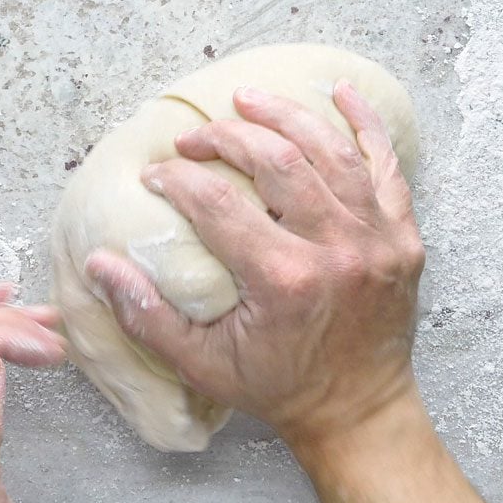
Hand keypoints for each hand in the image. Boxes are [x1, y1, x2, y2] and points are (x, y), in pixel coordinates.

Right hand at [87, 82, 502, 502]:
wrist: (358, 411)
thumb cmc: (278, 388)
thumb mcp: (202, 364)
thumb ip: (146, 315)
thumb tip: (99, 264)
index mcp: (283, 280)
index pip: (217, 204)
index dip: (179, 179)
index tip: (158, 174)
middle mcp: (335, 251)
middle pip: (277, 162)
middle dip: (228, 137)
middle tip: (196, 137)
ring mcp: (377, 239)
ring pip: (330, 153)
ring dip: (287, 117)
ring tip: (249, 100)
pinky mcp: (402, 236)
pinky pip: (386, 166)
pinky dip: (366, 125)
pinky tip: (343, 92)